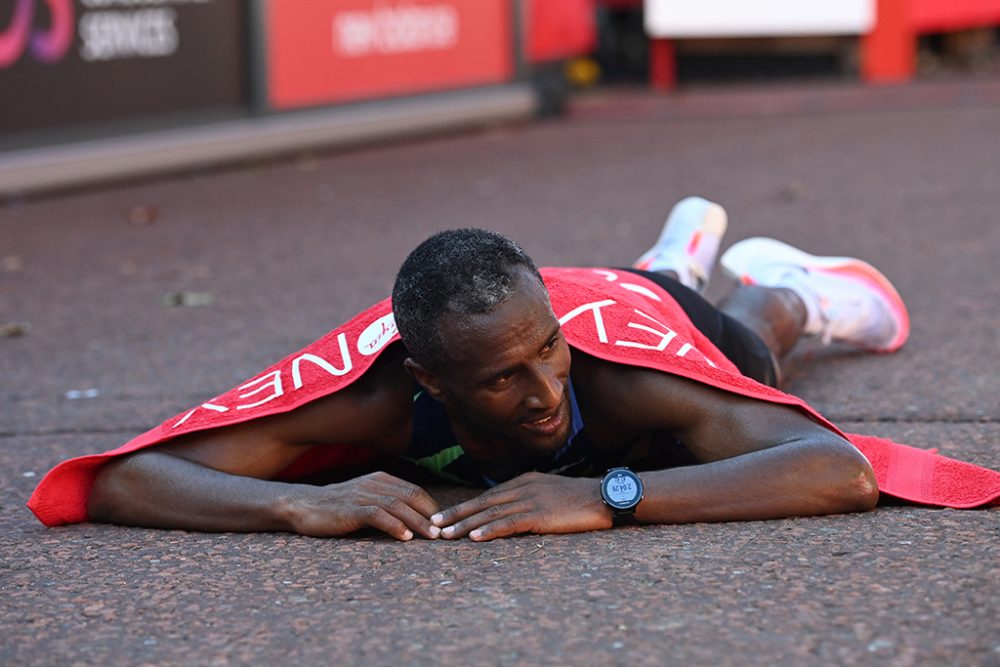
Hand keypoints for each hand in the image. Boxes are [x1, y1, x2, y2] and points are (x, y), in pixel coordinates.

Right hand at [289, 471, 440, 540]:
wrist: (303, 505)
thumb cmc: (337, 507)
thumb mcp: (365, 499)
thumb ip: (387, 504)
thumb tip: (414, 520)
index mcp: (381, 479)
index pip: (415, 491)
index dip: (431, 507)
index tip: (443, 525)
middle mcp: (374, 484)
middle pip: (411, 496)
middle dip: (430, 515)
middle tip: (444, 533)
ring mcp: (362, 495)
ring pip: (398, 506)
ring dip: (418, 522)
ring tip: (431, 537)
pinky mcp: (351, 509)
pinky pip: (378, 515)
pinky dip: (394, 526)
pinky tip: (405, 537)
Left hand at [431, 472, 612, 540]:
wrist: (605, 496)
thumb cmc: (581, 498)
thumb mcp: (550, 492)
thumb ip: (530, 498)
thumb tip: (513, 512)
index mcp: (524, 481)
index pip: (487, 496)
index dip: (464, 507)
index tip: (444, 516)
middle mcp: (522, 488)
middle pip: (482, 503)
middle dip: (456, 515)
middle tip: (433, 526)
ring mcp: (530, 501)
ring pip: (490, 514)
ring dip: (466, 525)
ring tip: (446, 535)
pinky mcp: (540, 516)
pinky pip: (509, 524)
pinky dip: (489, 531)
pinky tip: (474, 538)